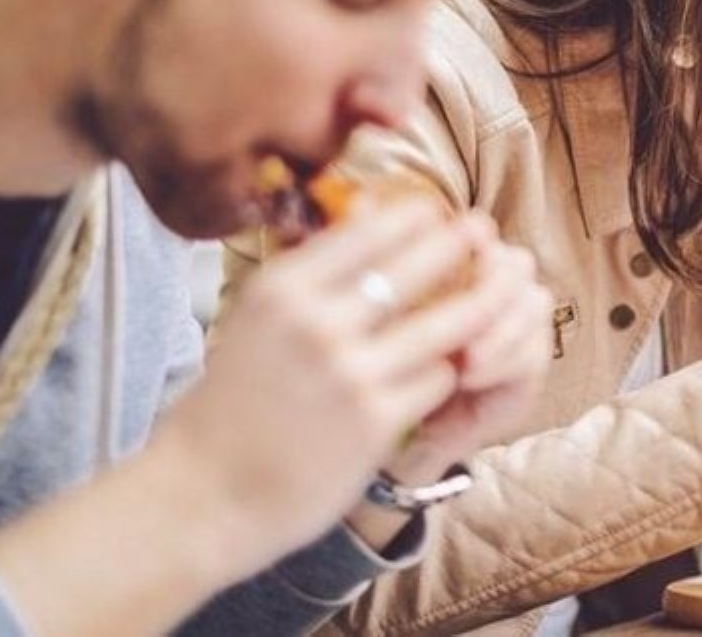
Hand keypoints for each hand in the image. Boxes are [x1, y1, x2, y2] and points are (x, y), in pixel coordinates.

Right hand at [153, 198, 528, 558]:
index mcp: (281, 289)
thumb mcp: (254, 319)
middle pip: (416, 266)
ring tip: (495, 294)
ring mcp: (350, 372)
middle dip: (457, 245)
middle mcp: (317, 322)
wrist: (205, 494)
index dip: (414, 217)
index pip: (368, 231)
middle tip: (484, 233)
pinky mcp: (376, 420)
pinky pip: (437, 378)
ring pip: (444, 324)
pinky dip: (445, 371)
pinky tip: (444, 370)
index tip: (437, 212)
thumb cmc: (232, 402)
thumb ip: (311, 272)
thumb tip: (367, 207)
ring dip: (473, 308)